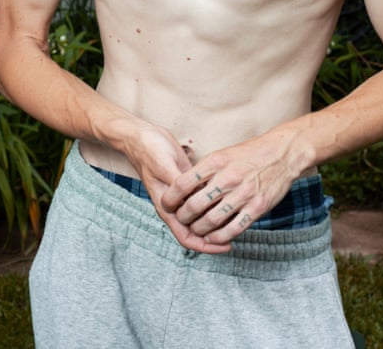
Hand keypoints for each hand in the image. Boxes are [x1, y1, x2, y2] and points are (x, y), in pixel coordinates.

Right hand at [123, 125, 232, 254]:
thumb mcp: (164, 166)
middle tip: (239, 232)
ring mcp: (183, 196)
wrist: (143, 136)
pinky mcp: (189, 185)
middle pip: (198, 232)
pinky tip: (230, 200)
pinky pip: (204, 200)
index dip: (206, 246)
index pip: (187, 238)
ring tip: (238, 218)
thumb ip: (179, 185)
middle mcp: (176, 206)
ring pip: (202, 217)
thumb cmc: (150, 151)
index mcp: (166, 208)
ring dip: (217, 221)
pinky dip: (215, 204)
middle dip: (216, 236)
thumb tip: (195, 202)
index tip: (227, 245)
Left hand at [163, 130, 302, 245]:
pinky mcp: (258, 207)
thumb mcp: (222, 154)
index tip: (167, 203)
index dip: (171, 197)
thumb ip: (204, 170)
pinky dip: (220, 237)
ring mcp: (244, 193)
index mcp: (216, 161)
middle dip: (183, 217)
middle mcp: (228, 177)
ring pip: (212, 220)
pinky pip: (234, 228)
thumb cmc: (248, 154)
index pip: (183, 183)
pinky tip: (213, 237)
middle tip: (180, 219)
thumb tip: (183, 187)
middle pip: (195, 205)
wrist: (281, 154)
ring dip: (199, 229)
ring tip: (195, 229)